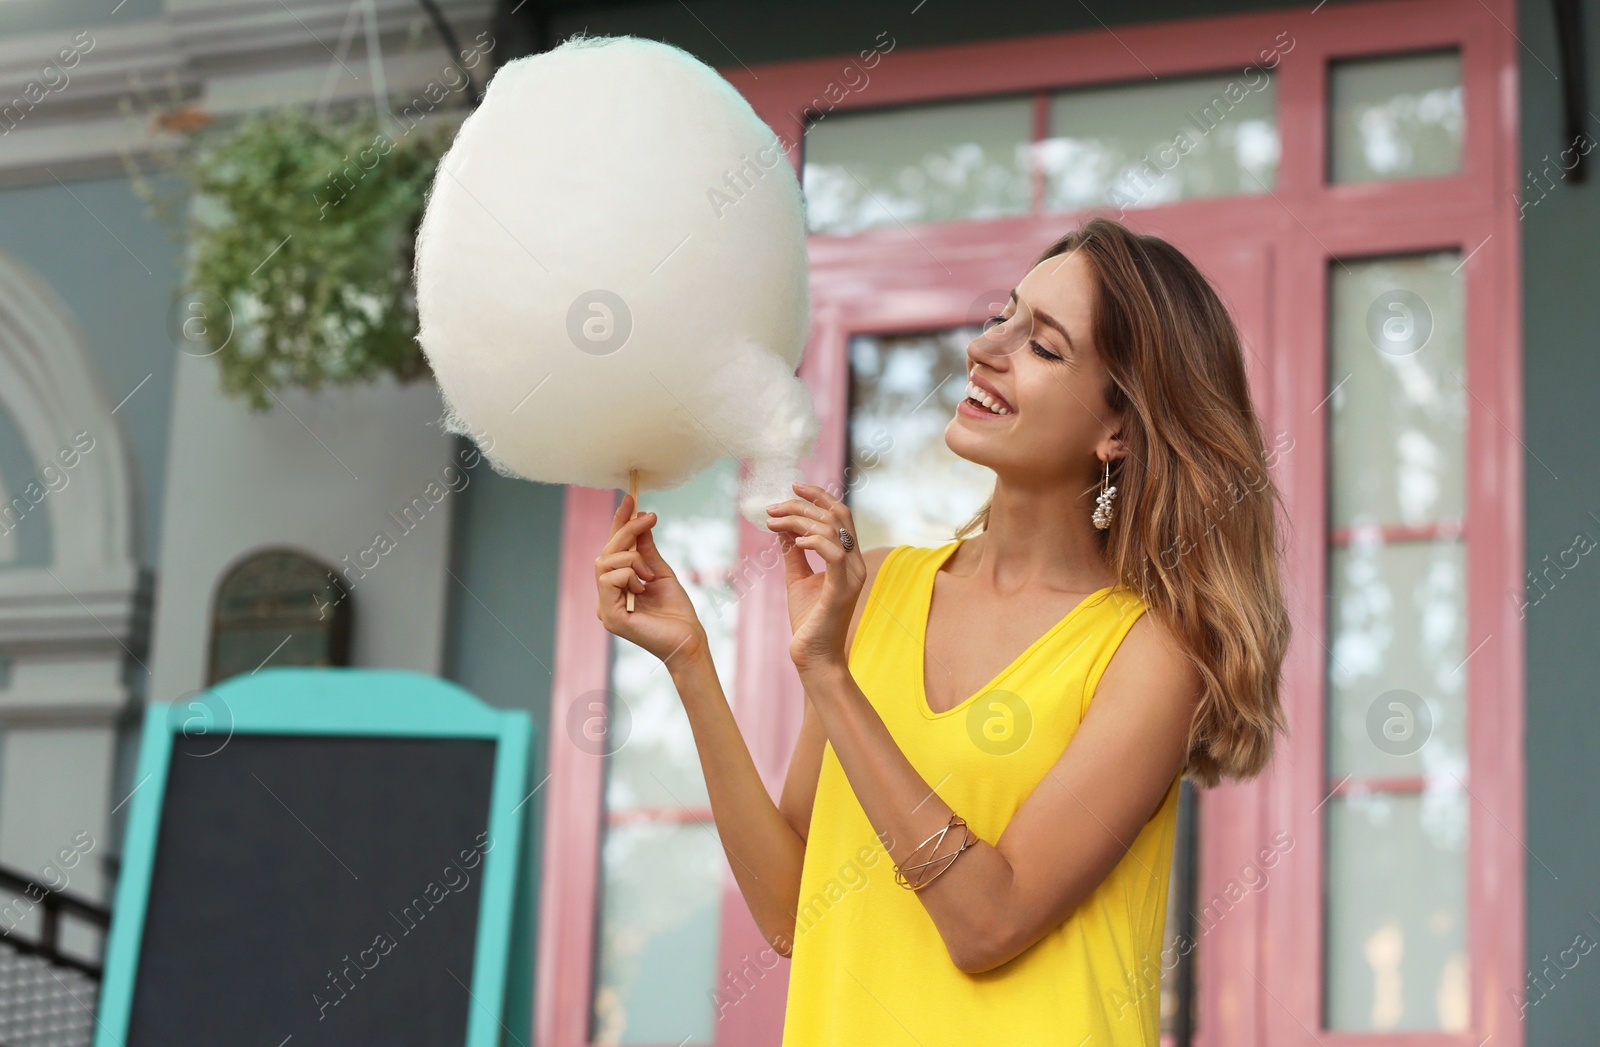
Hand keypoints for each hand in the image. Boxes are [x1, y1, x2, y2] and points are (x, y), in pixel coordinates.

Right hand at [595, 493, 707, 666]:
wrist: (689, 638)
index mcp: (618, 587)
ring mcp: (606, 607)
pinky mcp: (610, 616)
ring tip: (650, 574)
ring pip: (605, 563)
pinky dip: (629, 575)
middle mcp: (607, 596)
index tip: (630, 498)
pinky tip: (643, 587)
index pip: (612, 550)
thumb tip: (640, 521)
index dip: (619, 523)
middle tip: (650, 518)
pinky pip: (609, 580)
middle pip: (606, 552)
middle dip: (627, 530)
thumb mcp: (660, 572)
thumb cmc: (677, 611)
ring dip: (632, 559)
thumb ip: (646, 550)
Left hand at [765, 481, 865, 673]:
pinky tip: (795, 541)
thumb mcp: (797, 578)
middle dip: (802, 505)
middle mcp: (854, 563)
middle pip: (836, 516)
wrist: (813, 656)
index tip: (792, 487)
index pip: (839, 515)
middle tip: (772, 508)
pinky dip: (815, 541)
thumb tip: (784, 527)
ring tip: (774, 523)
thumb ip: (794, 552)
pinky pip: (835, 555)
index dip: (818, 496)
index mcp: (847, 558)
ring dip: (799, 520)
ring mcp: (852, 576)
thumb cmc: (808, 620)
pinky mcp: (842, 590)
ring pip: (833, 529)